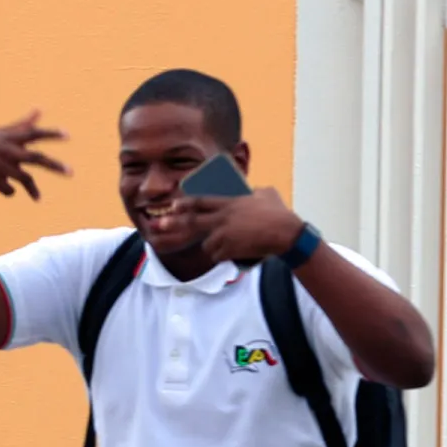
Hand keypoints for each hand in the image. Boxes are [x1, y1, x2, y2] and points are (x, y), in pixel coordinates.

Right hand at [0, 111, 68, 198]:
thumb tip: (40, 110)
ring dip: (33, 190)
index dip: (50, 134)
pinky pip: (9, 189)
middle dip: (55, 165)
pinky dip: (8, 191)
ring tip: (38, 198)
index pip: (32, 133)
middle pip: (35, 158)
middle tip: (71, 172)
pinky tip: (0, 188)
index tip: (67, 136)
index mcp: (7, 138)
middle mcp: (5, 149)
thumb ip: (21, 125)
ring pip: (24, 178)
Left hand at [173, 189, 303, 262]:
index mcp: (230, 202)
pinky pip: (218, 255)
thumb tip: (252, 190)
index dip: (186, 204)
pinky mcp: (228, 249)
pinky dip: (224, 256)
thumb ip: (253, 192)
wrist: (286, 233)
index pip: (201, 201)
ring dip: (214, 246)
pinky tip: (237, 253)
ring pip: (207, 243)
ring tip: (232, 244)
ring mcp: (224, 233)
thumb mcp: (266, 194)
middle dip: (174, 223)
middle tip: (160, 225)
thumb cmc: (280, 213)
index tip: (173, 205)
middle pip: (193, 221)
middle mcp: (222, 217)